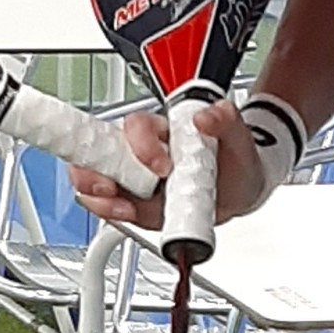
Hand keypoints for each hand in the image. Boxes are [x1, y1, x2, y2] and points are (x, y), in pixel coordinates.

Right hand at [69, 99, 269, 229]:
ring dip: (97, 197)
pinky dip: (108, 213)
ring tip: (124, 209)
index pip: (136, 126)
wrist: (240, 190)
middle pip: (96, 151)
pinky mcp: (133, 203)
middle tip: (113, 190)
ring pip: (93, 180)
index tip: (159, 166)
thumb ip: (225, 119)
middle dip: (93, 171)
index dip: (139, 144)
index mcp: (164, 130)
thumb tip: (206, 116)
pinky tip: (127, 216)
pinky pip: (107, 206)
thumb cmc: (235, 158)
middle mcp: (141, 151)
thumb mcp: (238, 136)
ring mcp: (134, 179)